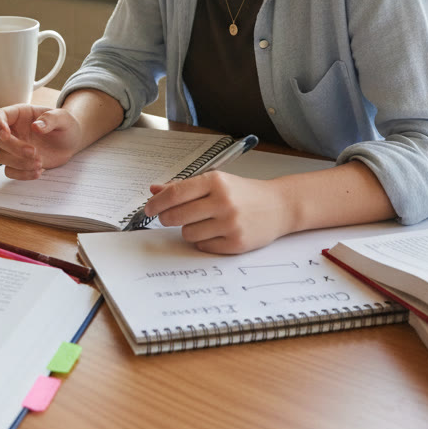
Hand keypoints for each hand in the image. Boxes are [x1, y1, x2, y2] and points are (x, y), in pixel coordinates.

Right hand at [0, 104, 84, 179]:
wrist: (71, 141)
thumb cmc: (65, 125)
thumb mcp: (63, 118)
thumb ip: (50, 119)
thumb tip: (36, 126)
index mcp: (20, 114)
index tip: (6, 135)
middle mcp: (14, 130)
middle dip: (15, 148)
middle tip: (34, 152)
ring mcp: (15, 147)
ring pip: (2, 157)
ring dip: (19, 163)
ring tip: (40, 163)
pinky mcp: (19, 162)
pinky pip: (10, 171)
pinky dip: (22, 174)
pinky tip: (38, 171)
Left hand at [143, 171, 293, 253]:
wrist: (279, 206)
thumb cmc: (244, 193)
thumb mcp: (216, 182)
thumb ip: (184, 187)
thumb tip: (154, 190)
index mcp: (215, 182)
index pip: (175, 194)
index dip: (156, 204)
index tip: (148, 209)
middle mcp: (223, 201)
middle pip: (176, 216)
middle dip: (167, 219)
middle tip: (169, 218)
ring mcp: (230, 224)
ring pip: (188, 233)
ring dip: (189, 230)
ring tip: (203, 223)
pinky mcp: (236, 243)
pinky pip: (203, 246)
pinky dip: (204, 241)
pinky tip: (215, 232)